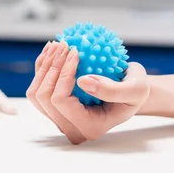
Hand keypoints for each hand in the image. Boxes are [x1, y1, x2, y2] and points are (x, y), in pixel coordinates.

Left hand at [26, 42, 149, 143]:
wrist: (131, 93)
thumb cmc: (137, 92)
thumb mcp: (136, 89)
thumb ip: (112, 89)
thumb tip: (81, 81)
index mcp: (89, 127)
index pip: (61, 101)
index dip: (64, 74)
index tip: (75, 51)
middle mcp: (70, 128)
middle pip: (44, 98)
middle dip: (51, 67)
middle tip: (65, 44)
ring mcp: (60, 120)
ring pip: (36, 94)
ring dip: (44, 67)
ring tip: (57, 44)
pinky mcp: (55, 109)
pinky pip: (38, 88)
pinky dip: (42, 67)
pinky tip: (52, 49)